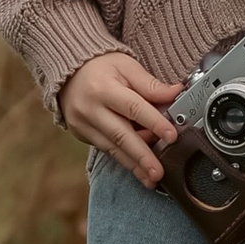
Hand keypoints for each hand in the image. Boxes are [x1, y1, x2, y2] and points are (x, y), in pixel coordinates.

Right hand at [61, 49, 182, 184]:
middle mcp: (90, 108)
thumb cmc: (101, 66)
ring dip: (134, 164)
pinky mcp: (81, 134)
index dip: (154, 123)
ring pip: (112, 148)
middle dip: (142, 156)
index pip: (133, 108)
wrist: (69, 71)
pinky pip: (105, 149)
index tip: (171, 136)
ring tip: (151, 178)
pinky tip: (137, 168)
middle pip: (121, 135)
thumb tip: (175, 94)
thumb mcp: (127, 66)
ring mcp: (83, 124)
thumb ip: (150, 84)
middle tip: (158, 172)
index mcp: (103, 88)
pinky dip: (123, 158)